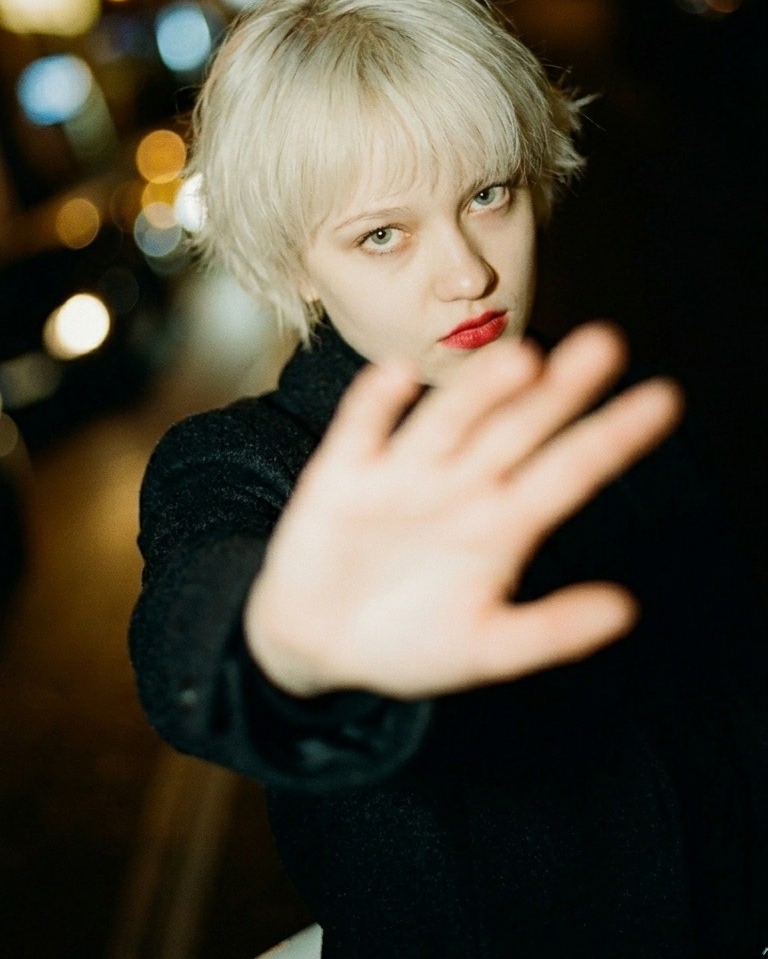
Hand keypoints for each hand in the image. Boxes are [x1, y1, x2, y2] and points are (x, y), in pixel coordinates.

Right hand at [243, 323, 682, 698]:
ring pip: (449, 421)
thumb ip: (549, 631)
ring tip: (522, 361)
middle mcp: (461, 484)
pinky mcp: (343, 474)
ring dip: (480, 392)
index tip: (664, 399)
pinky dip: (377, 403)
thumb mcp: (484, 648)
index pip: (569, 470)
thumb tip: (625, 609)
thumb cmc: (409, 643)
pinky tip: (400, 376)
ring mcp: (403, 473)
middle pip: (517, 429)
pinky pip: (361, 430)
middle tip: (607, 345)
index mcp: (503, 523)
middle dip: (559, 392)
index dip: (613, 436)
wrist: (316, 645)